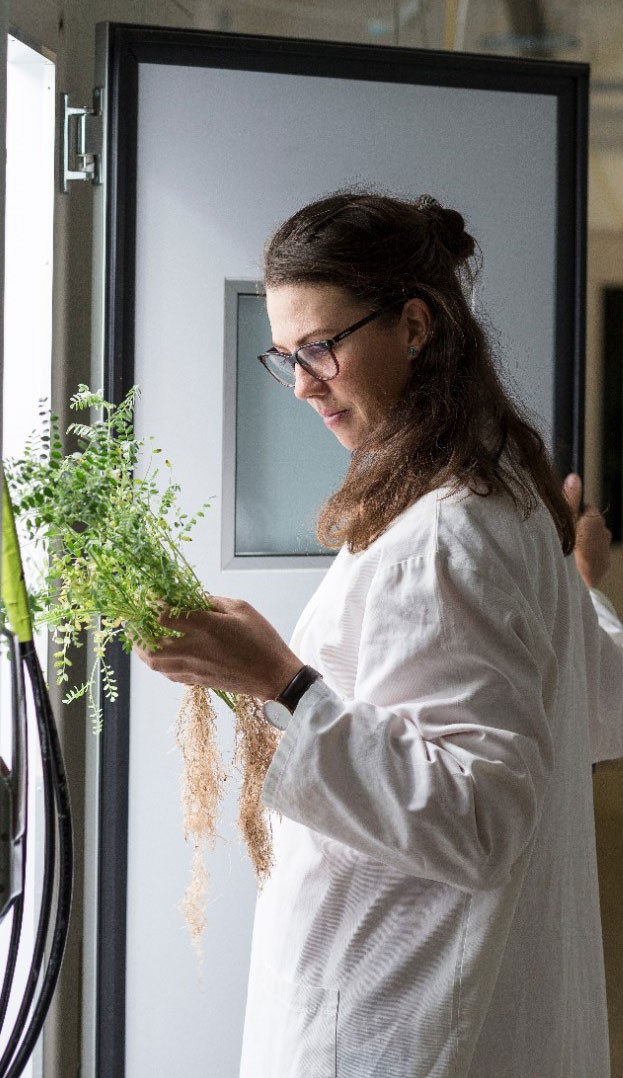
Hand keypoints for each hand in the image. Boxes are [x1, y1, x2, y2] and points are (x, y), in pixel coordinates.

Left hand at [133, 596, 302, 700]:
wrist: (274, 676)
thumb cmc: (262, 639)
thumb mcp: (241, 608)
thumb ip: (213, 601)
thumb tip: (192, 597)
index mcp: (205, 626)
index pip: (163, 615)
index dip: (152, 605)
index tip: (150, 597)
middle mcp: (193, 648)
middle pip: (150, 645)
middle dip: (136, 632)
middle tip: (133, 621)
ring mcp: (193, 668)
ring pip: (155, 663)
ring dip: (142, 650)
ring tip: (140, 638)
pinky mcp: (197, 680)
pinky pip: (168, 673)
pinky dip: (159, 663)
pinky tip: (161, 654)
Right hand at [563, 473, 611, 588]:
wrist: (576, 582)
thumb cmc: (567, 549)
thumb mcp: (564, 520)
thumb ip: (570, 498)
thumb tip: (574, 477)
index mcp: (595, 519)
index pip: (586, 507)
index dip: (574, 513)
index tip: (564, 520)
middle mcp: (605, 532)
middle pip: (591, 524)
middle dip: (580, 528)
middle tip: (564, 537)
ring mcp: (606, 550)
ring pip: (594, 540)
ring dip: (584, 543)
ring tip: (569, 552)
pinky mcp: (604, 565)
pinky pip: (596, 556)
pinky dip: (588, 557)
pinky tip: (576, 563)